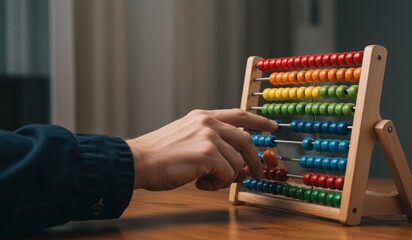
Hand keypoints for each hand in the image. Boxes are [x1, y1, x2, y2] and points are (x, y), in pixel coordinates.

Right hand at [127, 109, 277, 190]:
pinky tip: (200, 182)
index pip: (239, 114)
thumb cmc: (160, 155)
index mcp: (203, 116)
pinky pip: (227, 174)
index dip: (259, 120)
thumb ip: (213, 144)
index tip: (273, 126)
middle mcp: (208, 122)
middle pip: (246, 140)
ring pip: (237, 162)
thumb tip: (239, 164)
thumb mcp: (188, 138)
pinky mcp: (208, 153)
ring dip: (226, 177)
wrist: (139, 160)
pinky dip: (217, 184)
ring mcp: (209, 136)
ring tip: (207, 180)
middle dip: (255, 160)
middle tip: (258, 174)